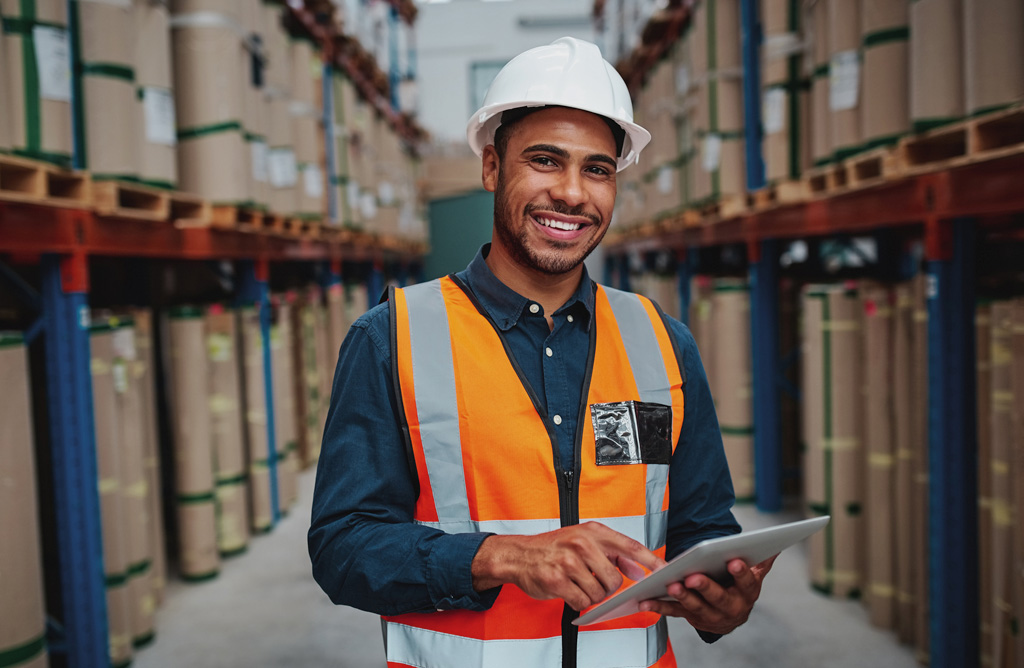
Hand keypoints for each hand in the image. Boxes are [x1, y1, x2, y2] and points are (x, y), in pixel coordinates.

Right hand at [471, 522, 664, 610]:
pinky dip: (579, 602)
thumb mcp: (585, 541)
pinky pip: (582, 601)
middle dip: (608, 587)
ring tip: (578, 584)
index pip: (630, 546)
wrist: (519, 555)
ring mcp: (569, 562)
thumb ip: (614, 553)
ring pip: (598, 592)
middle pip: (614, 578)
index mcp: (593, 531)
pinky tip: (569, 591)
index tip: (666, 571)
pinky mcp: (557, 580)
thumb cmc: (554, 548)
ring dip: (591, 595)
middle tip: (594, 581)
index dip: (650, 561)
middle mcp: (582, 543)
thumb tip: (639, 569)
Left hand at [638, 554, 776, 634]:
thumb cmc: (739, 589)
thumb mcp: (753, 576)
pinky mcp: (691, 618)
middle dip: (706, 587)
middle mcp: (731, 608)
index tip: (733, 561)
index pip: (746, 583)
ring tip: (671, 584)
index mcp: (747, 594)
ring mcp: (710, 615)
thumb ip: (761, 561)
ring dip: (683, 596)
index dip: (740, 573)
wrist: (730, 617)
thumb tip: (775, 545)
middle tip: (694, 576)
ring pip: (696, 607)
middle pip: (719, 598)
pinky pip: (675, 612)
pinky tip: (647, 600)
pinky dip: (660, 607)